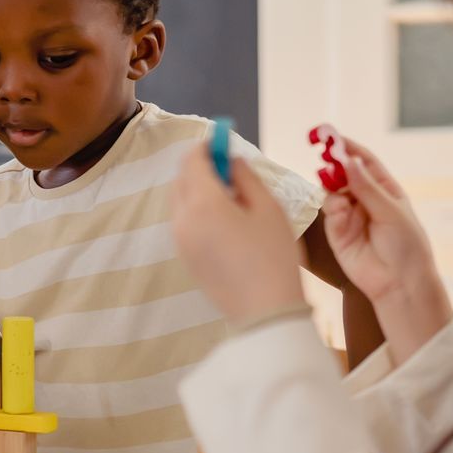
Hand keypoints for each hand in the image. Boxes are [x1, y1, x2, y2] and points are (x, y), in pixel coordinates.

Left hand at [171, 151, 306, 322]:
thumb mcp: (268, 208)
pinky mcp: (184, 257)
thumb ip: (245, 177)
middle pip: (180, 178)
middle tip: (228, 166)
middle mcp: (182, 219)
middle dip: (200, 165)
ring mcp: (179, 240)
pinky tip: (223, 217)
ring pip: (178, 200)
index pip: (192, 160)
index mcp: (202, 203)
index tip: (223, 140)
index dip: (207, 145)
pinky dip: (195, 208)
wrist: (264, 312)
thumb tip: (231, 160)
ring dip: (196, 187)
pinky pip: (182, 220)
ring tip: (230, 193)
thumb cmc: (274, 256)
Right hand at [319, 138, 452, 358]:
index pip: (364, 161)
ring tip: (337, 189)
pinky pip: (329, 210)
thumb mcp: (391, 211)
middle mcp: (365, 198)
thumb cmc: (407, 246)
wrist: (399, 283)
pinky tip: (340, 212)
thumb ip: (366, 187)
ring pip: (332, 190)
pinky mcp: (337, 231)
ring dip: (332, 185)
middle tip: (324, 154)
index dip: (347, 147)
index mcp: (384, 189)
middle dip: (333, 162)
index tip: (330, 136)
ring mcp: (350, 214)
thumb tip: (349, 160)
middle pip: (343, 172)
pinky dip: (332, 207)